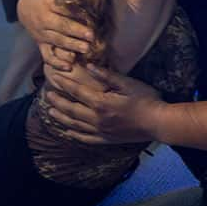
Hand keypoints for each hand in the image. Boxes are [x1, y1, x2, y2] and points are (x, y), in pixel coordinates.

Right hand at [17, 0, 93, 70]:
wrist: (25, 7)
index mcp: (47, 2)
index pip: (62, 7)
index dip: (76, 11)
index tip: (91, 15)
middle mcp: (43, 18)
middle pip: (60, 25)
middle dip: (76, 31)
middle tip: (92, 36)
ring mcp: (41, 33)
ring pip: (57, 40)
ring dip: (72, 45)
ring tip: (87, 49)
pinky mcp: (41, 44)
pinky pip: (47, 55)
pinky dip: (57, 63)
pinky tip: (69, 66)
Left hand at [43, 64, 163, 144]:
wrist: (159, 123)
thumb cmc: (146, 100)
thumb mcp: (128, 83)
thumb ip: (107, 76)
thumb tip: (89, 66)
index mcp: (101, 103)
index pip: (77, 92)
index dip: (64, 84)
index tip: (54, 78)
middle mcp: (97, 119)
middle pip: (72, 110)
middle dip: (58, 102)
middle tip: (47, 96)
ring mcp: (101, 131)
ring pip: (75, 125)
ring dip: (62, 118)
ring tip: (51, 112)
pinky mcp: (107, 139)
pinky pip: (86, 138)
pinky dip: (75, 134)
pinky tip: (68, 131)